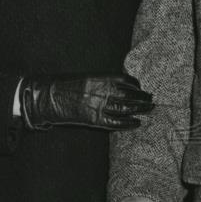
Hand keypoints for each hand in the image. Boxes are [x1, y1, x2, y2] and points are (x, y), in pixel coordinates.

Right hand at [20, 73, 152, 130]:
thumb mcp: (86, 78)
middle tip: (151, 99)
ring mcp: (99, 106)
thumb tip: (119, 86)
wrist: (49, 96)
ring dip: (140, 109)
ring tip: (149, 109)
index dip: (135, 84)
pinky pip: (116, 123)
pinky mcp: (95, 119)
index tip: (141, 86)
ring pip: (126, 108)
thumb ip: (102, 82)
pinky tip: (137, 123)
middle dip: (142, 97)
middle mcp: (103, 91)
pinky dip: (128, 123)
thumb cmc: (65, 84)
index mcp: (100, 78)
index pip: (125, 80)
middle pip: (130, 95)